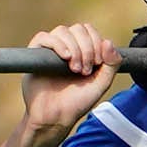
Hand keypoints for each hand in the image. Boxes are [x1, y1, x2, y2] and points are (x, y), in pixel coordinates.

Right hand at [21, 23, 121, 142]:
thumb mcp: (101, 84)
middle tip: (86, 70)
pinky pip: (44, 37)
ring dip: (74, 48)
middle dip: (87, 48)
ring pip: (63, 31)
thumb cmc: (76, 102)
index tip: (98, 63)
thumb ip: (112, 64)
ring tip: (75, 70)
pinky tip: (65, 58)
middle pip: (78, 29)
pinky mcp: (35, 54)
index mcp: (82, 51)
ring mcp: (50, 50)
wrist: (56, 117)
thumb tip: (108, 42)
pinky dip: (58, 44)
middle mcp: (66, 47)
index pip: (89, 31)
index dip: (96, 42)